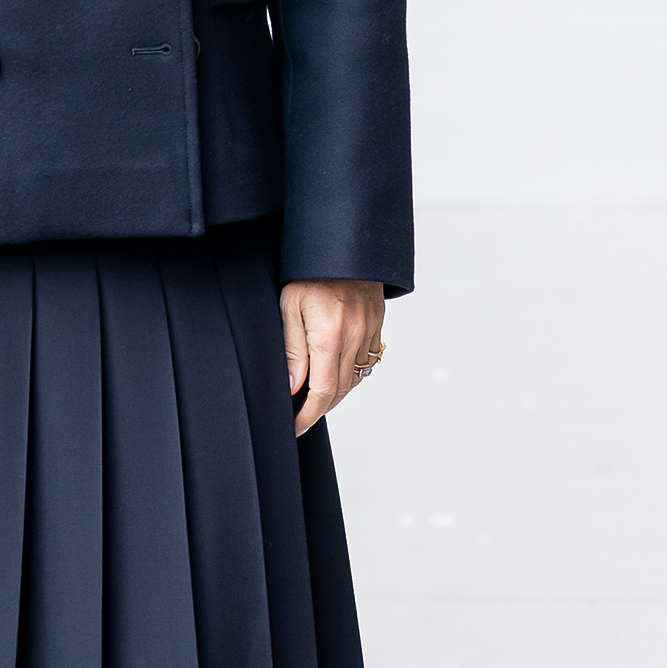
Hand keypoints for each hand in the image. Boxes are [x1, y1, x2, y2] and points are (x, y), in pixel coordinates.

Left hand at [281, 279, 385, 435]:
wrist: (343, 240)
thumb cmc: (309, 271)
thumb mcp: (289, 306)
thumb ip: (292, 350)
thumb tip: (293, 388)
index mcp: (330, 335)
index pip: (322, 392)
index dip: (308, 415)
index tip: (295, 427)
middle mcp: (355, 336)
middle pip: (340, 390)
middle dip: (320, 409)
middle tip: (301, 418)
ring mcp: (371, 329)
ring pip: (357, 377)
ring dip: (337, 394)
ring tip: (315, 401)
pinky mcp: (378, 321)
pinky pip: (369, 359)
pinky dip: (353, 374)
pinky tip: (337, 374)